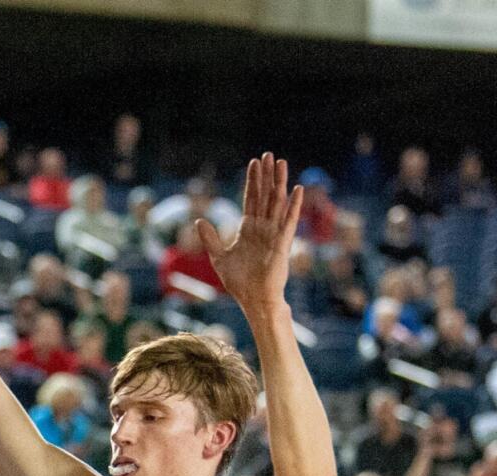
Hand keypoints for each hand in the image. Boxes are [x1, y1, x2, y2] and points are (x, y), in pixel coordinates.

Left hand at [196, 152, 301, 312]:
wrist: (254, 300)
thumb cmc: (239, 283)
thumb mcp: (219, 258)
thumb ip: (210, 239)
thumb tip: (199, 220)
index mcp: (248, 229)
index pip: (251, 199)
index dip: (252, 181)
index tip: (253, 163)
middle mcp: (263, 228)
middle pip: (264, 195)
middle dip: (265, 175)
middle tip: (267, 154)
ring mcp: (274, 234)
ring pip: (277, 202)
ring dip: (279, 182)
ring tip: (281, 162)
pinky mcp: (283, 243)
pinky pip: (289, 221)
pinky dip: (294, 206)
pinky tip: (298, 190)